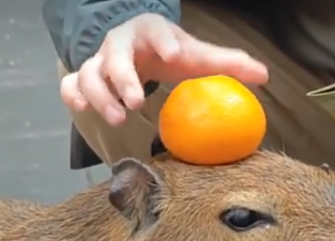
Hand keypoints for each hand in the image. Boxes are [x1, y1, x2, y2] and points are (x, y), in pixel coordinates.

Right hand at [60, 14, 269, 125]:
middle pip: (114, 54)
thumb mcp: (196, 55)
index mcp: (149, 30)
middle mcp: (119, 43)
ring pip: (88, 73)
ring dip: (100, 95)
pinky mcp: (85, 78)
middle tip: (137, 102)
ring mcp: (98, 61)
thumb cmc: (170, 52)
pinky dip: (73, 96)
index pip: (155, 29)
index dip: (163, 40)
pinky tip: (83, 110)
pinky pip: (71, 84)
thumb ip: (227, 64)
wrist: (138, 48)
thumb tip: (264, 76)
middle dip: (123, 78)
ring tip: (119, 118)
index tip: (174, 56)